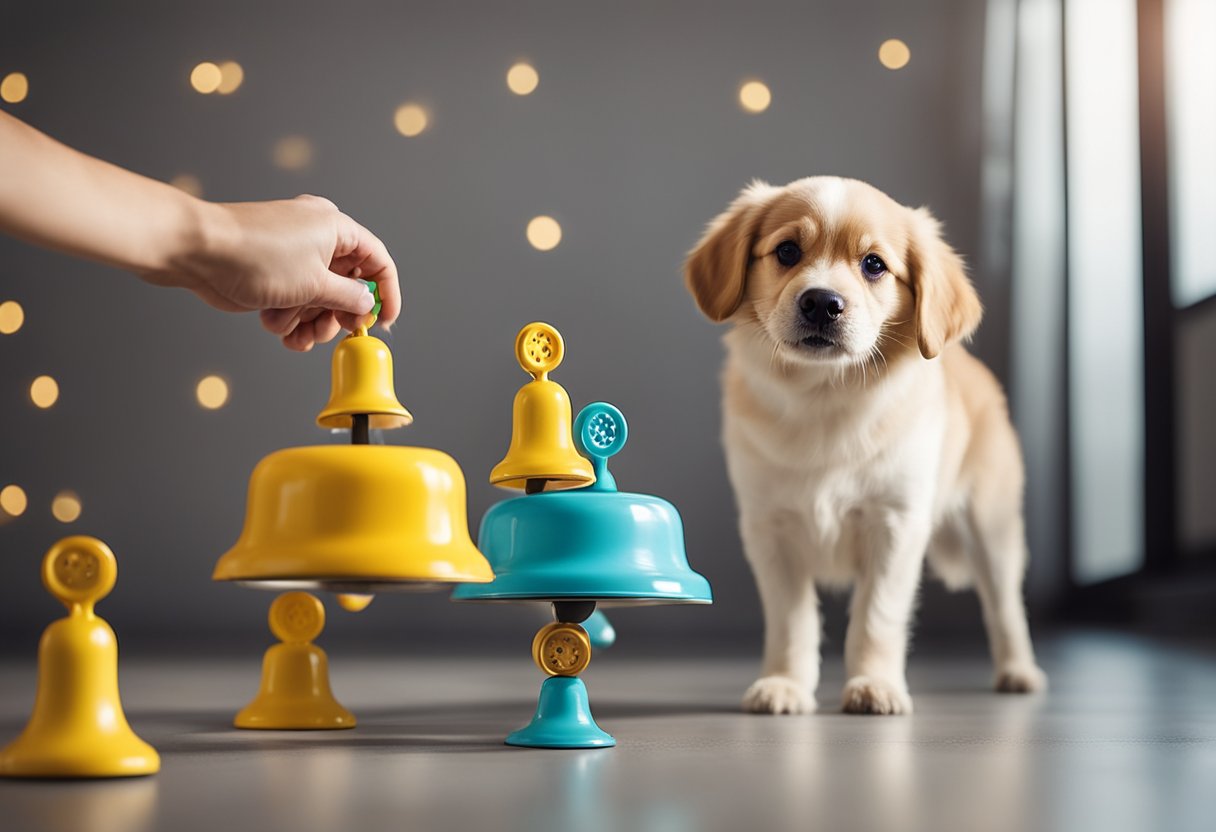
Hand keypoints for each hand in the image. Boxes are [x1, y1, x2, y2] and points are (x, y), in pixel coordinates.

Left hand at [156, 194, 401, 350]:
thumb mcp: (316, 284)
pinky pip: (295, 300)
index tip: (383, 320)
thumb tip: (366, 304)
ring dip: (308, 321)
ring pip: (320, 298)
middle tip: (331, 331)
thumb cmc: (255, 255)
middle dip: (336, 314)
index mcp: (336, 228)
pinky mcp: (274, 272)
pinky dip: (288, 317)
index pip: (377, 261)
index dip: (385, 292)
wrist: (199, 252)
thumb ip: (349, 298)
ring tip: (291, 329)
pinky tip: (273, 323)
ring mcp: (294, 255)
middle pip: (347, 285)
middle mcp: (318, 238)